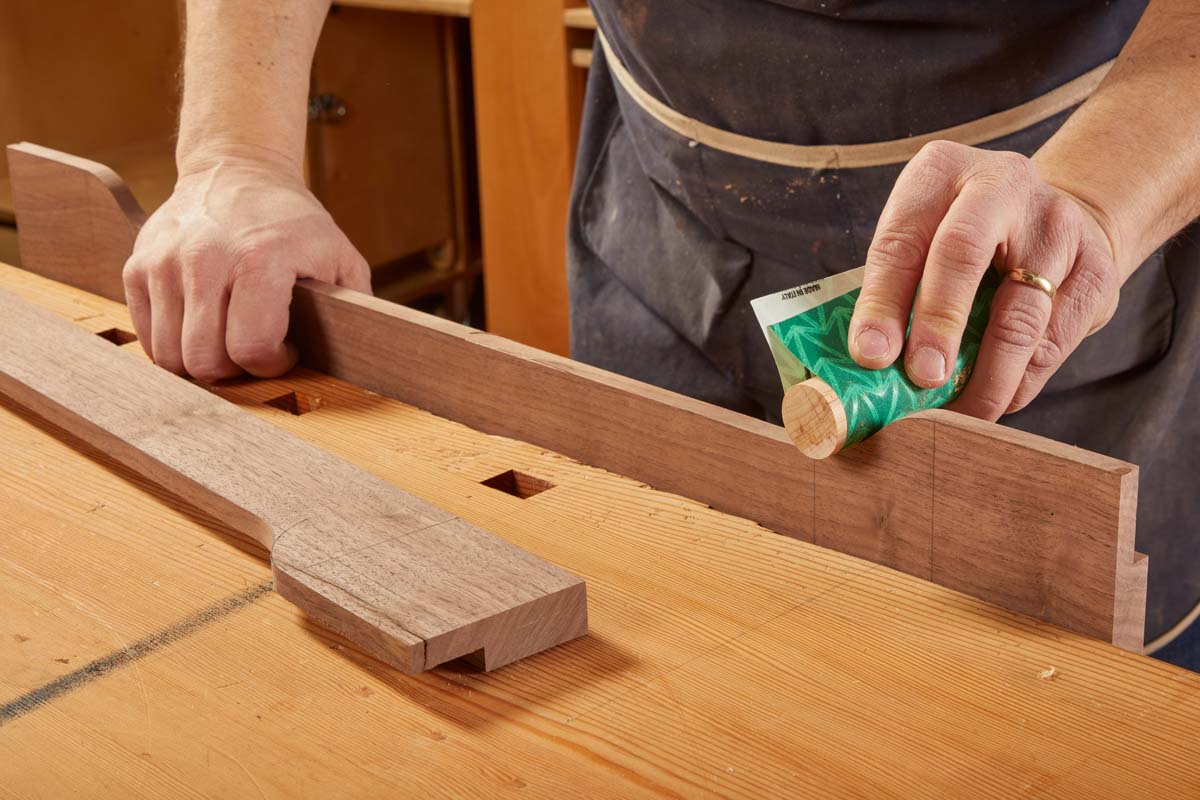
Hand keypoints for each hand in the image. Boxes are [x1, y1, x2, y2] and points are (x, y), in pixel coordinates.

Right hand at [123, 154, 371, 381]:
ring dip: (202, 361)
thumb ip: (355, 304)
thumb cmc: (291, 221)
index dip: (272, 365)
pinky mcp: (137, 266)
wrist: (235, 171)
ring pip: (170, 356)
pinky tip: (202, 326)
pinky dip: (174, 345)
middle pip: (205, 360)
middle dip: (235, 370)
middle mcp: (205, 258)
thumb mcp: (339, 255)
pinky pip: (147, 337)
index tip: (286, 351)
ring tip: (228, 339)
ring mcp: (164, 262)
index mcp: (260, 258)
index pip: (251, 348)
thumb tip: (369, 351)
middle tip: (254, 350)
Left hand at [848, 140, 1119, 420]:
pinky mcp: (1095, 269)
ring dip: (988, 374)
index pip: (901, 238)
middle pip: (962, 255)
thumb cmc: (961, 238)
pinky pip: (1056, 339)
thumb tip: (869, 365)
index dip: (882, 302)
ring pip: (1020, 311)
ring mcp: (1056, 225)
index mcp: (940, 172)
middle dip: (938, 326)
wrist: (1051, 218)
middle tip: (922, 380)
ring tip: (960, 414)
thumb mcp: (922, 235)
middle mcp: (1001, 185)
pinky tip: (999, 400)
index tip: (870, 355)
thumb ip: (894, 288)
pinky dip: (1023, 380)